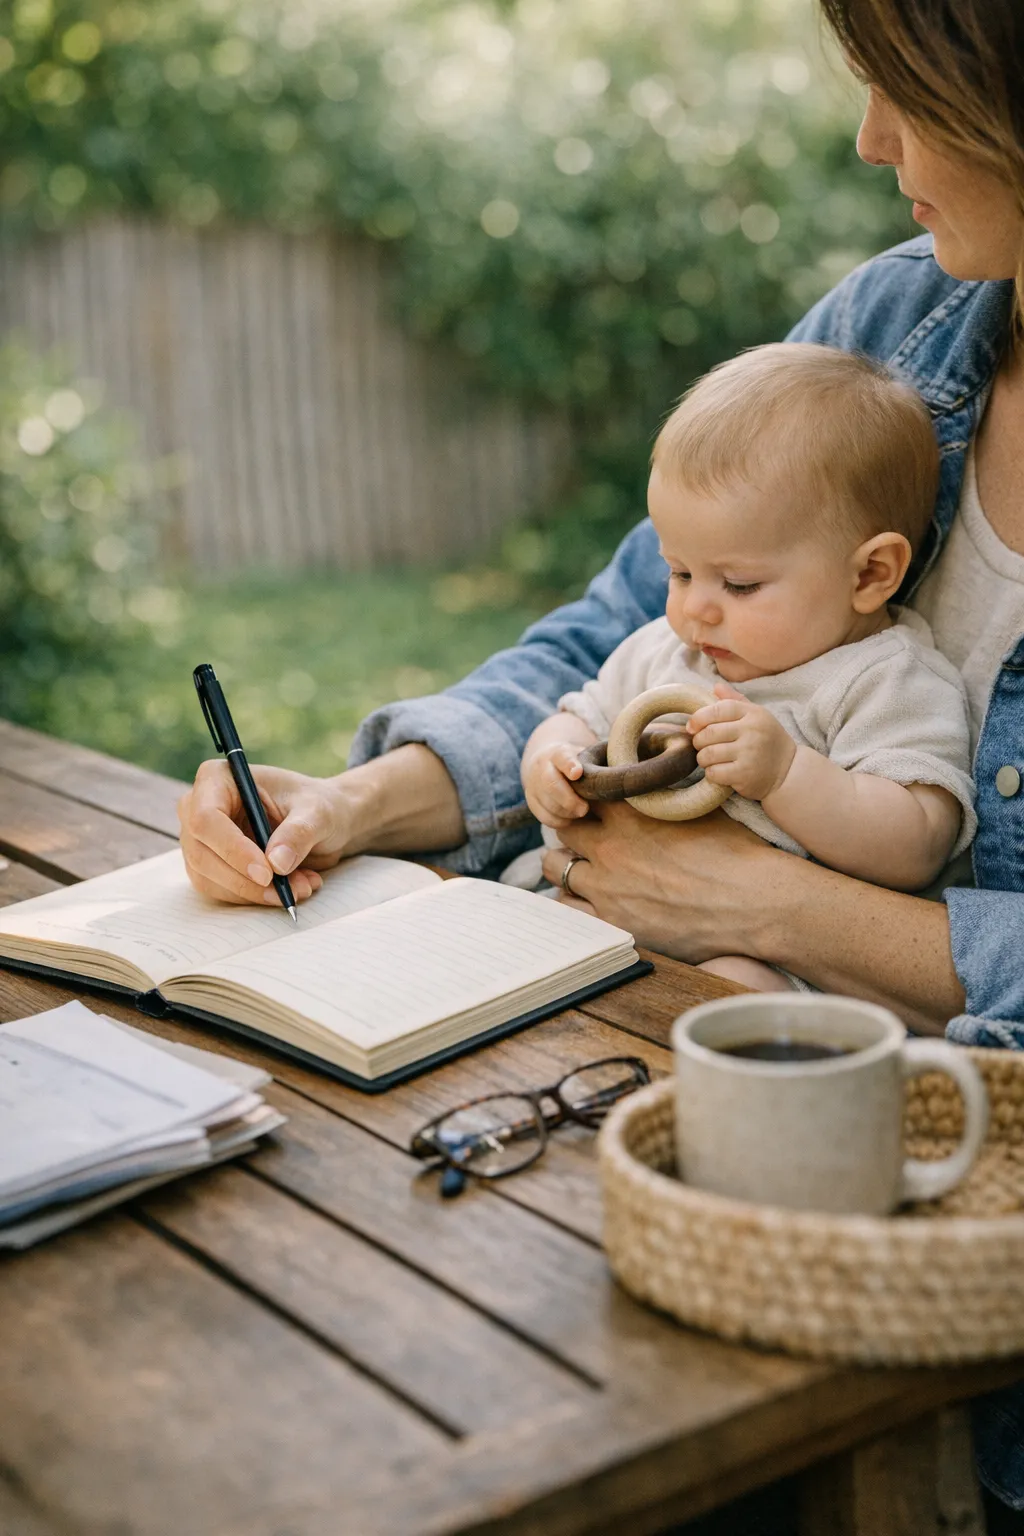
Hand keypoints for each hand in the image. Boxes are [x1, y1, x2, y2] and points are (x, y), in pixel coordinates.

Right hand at [178, 760, 357, 905]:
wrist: (319, 823)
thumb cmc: (315, 806)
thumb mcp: (318, 812)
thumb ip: (298, 833)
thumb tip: (276, 862)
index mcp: (217, 778)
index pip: (206, 818)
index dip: (232, 849)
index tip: (267, 873)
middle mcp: (198, 807)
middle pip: (202, 854)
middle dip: (246, 881)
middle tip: (289, 891)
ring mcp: (199, 839)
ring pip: (209, 879)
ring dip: (255, 893)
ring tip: (300, 887)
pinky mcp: (208, 866)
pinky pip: (220, 891)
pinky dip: (255, 897)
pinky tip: (289, 889)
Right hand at [522, 741, 589, 827]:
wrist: (549, 764)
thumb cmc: (578, 763)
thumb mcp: (586, 757)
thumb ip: (597, 764)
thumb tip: (617, 776)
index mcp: (558, 752)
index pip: (562, 757)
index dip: (569, 765)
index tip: (577, 773)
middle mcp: (542, 766)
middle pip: (550, 783)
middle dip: (568, 800)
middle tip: (584, 809)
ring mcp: (533, 783)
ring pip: (546, 802)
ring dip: (564, 812)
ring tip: (580, 814)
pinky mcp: (531, 799)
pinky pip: (542, 815)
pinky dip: (557, 821)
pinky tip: (569, 820)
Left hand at [540, 799, 784, 959]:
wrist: (753, 902)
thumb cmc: (735, 853)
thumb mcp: (697, 809)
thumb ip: (665, 793)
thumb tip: (659, 776)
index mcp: (630, 812)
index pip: (583, 792)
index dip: (585, 797)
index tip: (592, 805)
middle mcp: (610, 846)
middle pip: (564, 828)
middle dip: (573, 829)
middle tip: (588, 837)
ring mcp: (607, 886)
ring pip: (556, 866)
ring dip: (567, 863)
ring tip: (584, 868)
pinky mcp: (613, 921)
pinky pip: (568, 906)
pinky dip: (574, 899)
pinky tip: (590, 898)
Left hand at [686, 683, 795, 801]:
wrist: (789, 771)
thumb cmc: (768, 740)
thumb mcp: (757, 716)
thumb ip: (736, 701)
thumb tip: (715, 686)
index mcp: (753, 713)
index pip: (717, 709)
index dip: (698, 718)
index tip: (691, 727)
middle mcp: (752, 731)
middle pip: (708, 733)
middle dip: (698, 741)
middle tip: (702, 746)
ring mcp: (749, 753)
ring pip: (708, 754)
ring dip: (703, 759)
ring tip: (709, 759)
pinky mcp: (745, 774)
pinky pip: (714, 772)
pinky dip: (711, 773)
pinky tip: (719, 771)